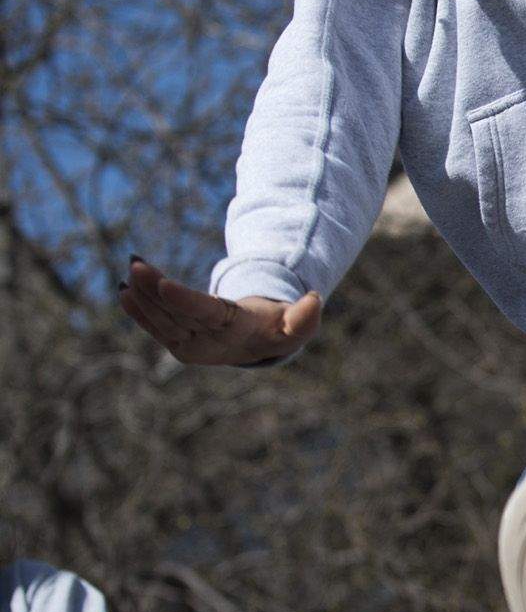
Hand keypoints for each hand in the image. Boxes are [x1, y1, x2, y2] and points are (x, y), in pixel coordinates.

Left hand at [120, 259, 321, 365]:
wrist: (260, 346)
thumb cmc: (280, 330)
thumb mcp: (297, 326)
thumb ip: (305, 318)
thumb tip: (314, 299)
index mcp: (235, 334)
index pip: (205, 315)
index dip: (183, 301)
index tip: (162, 285)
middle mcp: (208, 343)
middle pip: (176, 314)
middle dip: (153, 290)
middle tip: (136, 265)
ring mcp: (189, 345)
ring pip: (161, 318)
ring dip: (142, 294)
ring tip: (132, 267)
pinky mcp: (178, 342)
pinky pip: (155, 325)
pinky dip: (138, 308)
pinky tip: (125, 290)